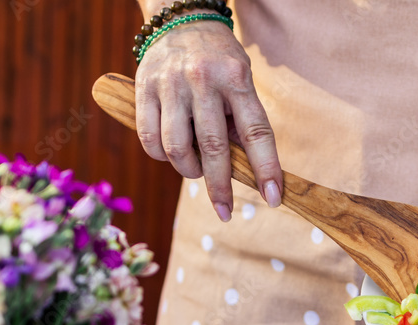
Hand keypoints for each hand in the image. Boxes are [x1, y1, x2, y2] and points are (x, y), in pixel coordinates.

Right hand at [135, 21, 282, 220]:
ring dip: (189, 170)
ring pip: (177, 148)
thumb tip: (244, 170)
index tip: (273, 198)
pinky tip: (169, 154)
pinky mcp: (144, 89)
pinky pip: (150, 138)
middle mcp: (204, 79)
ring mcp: (171, 84)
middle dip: (221, 187)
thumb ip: (240, 121)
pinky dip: (160, 156)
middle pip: (214, 148)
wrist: (180, 18)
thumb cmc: (218, 61)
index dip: (266, 169)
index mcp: (237, 78)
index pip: (257, 132)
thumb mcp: (240, 80)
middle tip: (225, 211)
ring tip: (195, 171)